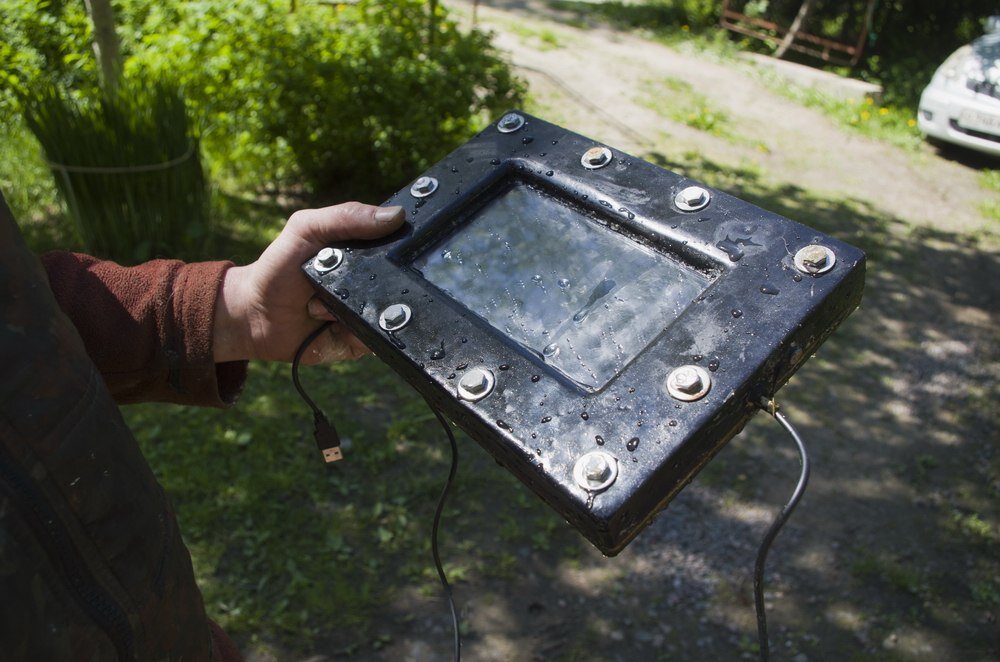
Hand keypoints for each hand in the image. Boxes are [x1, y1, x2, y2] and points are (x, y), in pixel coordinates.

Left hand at [213, 202, 404, 363]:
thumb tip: (395, 216)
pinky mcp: (360, 342)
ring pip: (390, 314)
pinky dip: (354, 333)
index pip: (399, 246)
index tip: (410, 244)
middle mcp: (372, 284)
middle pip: (403, 283)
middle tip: (350, 282)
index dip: (407, 244)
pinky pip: (375, 339)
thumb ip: (346, 217)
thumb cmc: (278, 268)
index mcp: (365, 252)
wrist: (253, 316)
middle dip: (382, 283)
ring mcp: (368, 314)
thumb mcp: (306, 229)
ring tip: (321, 306)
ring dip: (356, 310)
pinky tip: (328, 325)